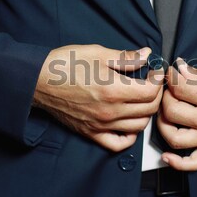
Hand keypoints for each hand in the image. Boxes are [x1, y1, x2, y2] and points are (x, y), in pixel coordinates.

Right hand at [33, 44, 163, 151]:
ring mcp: (101, 125)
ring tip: (141, 99)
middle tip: (151, 82)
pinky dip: (130, 136)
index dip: (159, 79)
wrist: (38, 81)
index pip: (151, 91)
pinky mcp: (92, 133)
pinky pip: (118, 143)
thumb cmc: (66, 64)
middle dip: (156, 94)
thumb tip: (147, 54)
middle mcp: (110, 111)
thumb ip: (126, 57)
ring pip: (139, 126)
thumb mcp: (98, 53)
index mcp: (113, 89)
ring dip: (146, 112)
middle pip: (149, 109)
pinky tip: (130, 123)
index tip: (156, 71)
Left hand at [158, 58, 196, 170]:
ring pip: (175, 138)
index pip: (181, 88)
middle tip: (170, 91)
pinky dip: (176, 163)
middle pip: (172, 112)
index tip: (171, 73)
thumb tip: (178, 68)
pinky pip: (192, 163)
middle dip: (165, 97)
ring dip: (163, 124)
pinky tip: (166, 155)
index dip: (171, 77)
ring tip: (166, 112)